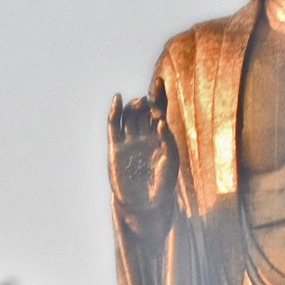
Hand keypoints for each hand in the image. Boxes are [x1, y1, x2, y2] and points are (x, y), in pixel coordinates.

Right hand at [108, 86, 175, 211]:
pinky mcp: (116, 147)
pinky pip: (114, 125)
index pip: (160, 109)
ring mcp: (130, 140)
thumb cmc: (163, 185)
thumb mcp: (171, 162)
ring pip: (129, 115)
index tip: (159, 81)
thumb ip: (168, 141)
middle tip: (151, 105)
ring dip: (134, 105)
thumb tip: (160, 121)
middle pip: (144, 109)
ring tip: (140, 104)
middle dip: (147, 102)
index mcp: (161, 136)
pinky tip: (118, 100)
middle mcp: (144, 135)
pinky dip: (114, 112)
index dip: (159, 94)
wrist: (144, 204)